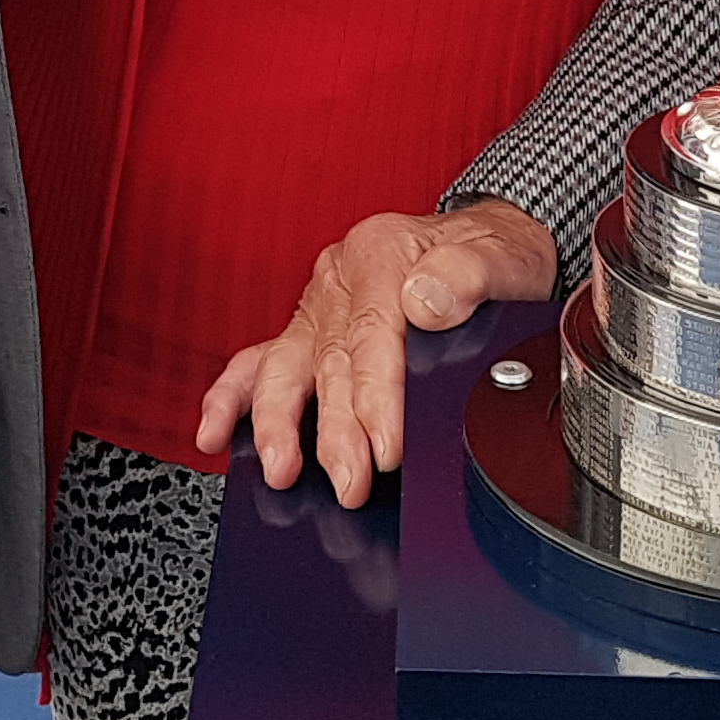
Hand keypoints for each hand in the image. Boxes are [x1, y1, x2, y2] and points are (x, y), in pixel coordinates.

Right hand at [195, 204, 559, 506]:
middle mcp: (341, 276)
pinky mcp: (311, 331)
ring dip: (277, 422)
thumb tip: (427, 302)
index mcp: (382, 252)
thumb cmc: (497, 253)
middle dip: (333, 428)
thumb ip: (470, 274)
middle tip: (348, 479)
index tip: (386, 445)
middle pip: (328, 360)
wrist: (496, 240)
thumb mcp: (503, 254)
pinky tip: (216, 433)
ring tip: (281, 468)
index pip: (371, 333)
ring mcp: (320, 306)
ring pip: (283, 365)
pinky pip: (260, 362)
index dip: (376, 396)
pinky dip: (232, 398)